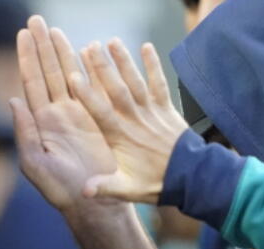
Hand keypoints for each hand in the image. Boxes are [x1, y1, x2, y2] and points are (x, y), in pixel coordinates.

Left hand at [11, 16, 119, 216]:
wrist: (91, 203)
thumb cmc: (60, 189)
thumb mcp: (35, 162)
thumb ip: (24, 132)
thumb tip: (12, 100)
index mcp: (39, 123)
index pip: (31, 82)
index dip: (27, 58)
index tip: (23, 34)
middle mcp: (56, 114)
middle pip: (47, 71)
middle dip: (42, 45)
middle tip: (36, 19)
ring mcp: (78, 114)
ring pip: (67, 75)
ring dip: (61, 51)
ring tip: (54, 28)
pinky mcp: (97, 119)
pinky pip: (92, 88)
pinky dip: (88, 69)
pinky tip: (84, 49)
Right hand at [69, 39, 189, 202]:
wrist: (189, 176)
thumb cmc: (154, 183)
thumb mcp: (127, 189)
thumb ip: (105, 187)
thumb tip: (83, 191)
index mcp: (120, 138)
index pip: (101, 112)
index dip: (87, 94)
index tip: (74, 77)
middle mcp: (134, 120)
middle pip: (117, 90)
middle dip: (103, 68)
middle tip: (89, 47)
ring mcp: (151, 111)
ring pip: (135, 82)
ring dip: (124, 61)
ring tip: (111, 41)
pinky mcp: (165, 107)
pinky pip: (159, 82)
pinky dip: (153, 64)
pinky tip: (147, 46)